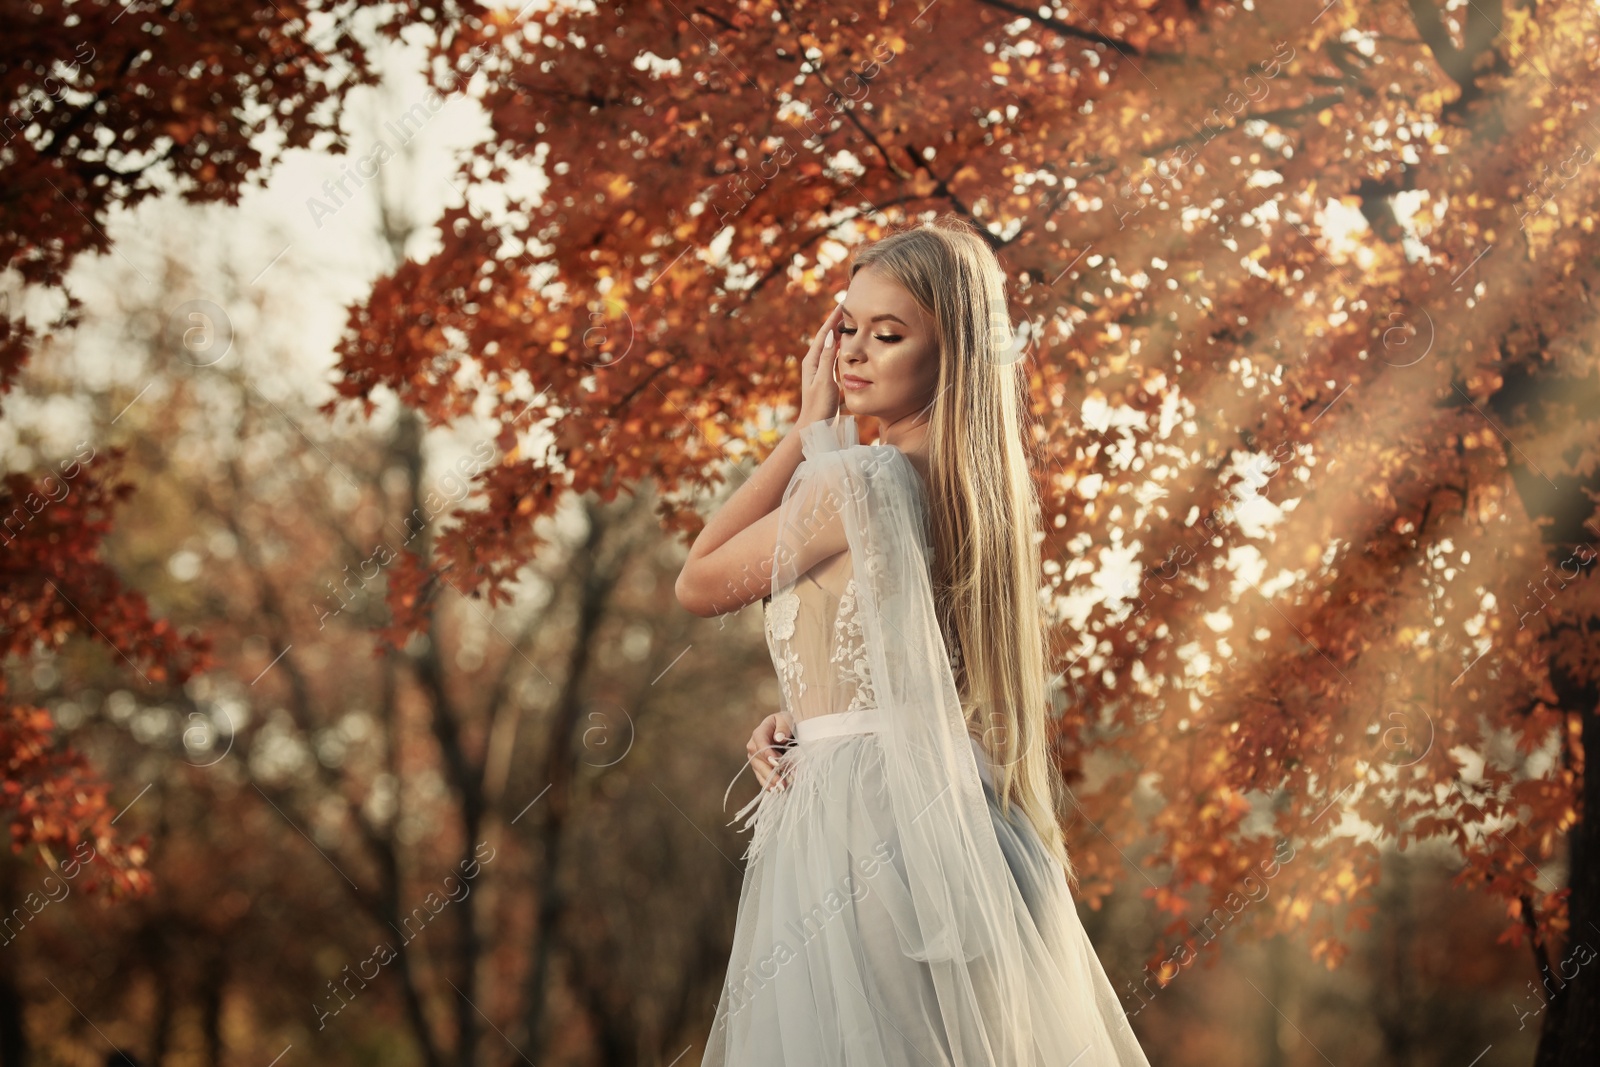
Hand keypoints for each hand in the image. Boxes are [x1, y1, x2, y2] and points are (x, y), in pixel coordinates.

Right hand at [747, 711, 796, 790]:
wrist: (788, 730)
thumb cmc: (788, 723)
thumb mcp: (788, 720)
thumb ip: (783, 727)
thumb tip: (778, 738)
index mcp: (760, 731)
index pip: (760, 743)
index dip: (767, 754)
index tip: (778, 763)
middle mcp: (754, 745)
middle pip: (757, 760)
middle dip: (770, 772)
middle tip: (783, 782)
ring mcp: (755, 757)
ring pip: (758, 770)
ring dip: (770, 780)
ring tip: (782, 788)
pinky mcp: (759, 766)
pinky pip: (760, 776)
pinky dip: (767, 783)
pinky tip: (774, 790)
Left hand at [796, 304, 844, 430]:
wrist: (815, 425)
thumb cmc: (819, 406)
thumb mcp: (825, 381)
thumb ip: (827, 358)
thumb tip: (829, 336)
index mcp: (812, 361)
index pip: (823, 334)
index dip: (833, 319)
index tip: (842, 304)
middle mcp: (814, 362)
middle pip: (826, 337)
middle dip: (837, 322)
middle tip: (848, 307)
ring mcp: (820, 369)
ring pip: (831, 345)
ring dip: (840, 333)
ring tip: (850, 320)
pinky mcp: (826, 376)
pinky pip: (834, 356)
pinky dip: (842, 346)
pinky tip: (848, 343)